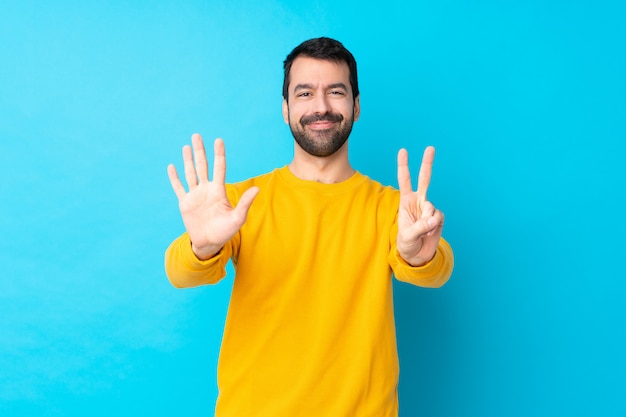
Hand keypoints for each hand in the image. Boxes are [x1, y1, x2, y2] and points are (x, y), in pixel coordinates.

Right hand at [167, 134, 258, 259]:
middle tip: (196, 135)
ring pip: (190, 173)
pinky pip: (179, 188)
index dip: (219, 154)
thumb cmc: (226, 231)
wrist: (210, 243)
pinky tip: (172, 166)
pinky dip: (174, 178)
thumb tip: (257, 189)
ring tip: (186, 146)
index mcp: (219, 190)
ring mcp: (195, 195)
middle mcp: (207, 189)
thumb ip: (245, 203)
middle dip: (200, 151)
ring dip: (187, 160)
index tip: (218, 140)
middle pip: (202, 166)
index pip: (219, 168)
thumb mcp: (238, 218)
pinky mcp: (185, 203)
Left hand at [396, 146, 444, 266]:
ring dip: (426, 221)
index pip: (405, 180)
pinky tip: (429, 232)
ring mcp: (429, 208)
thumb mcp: (406, 236)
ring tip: (421, 231)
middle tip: (430, 148)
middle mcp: (418, 201)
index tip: (403, 151)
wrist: (418, 255)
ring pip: (431, 206)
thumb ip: (419, 227)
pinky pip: (438, 217)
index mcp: (406, 201)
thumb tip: (433, 220)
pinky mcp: (438, 217)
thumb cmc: (406, 243)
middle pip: (424, 179)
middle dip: (427, 163)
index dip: (404, 166)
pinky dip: (433, 226)